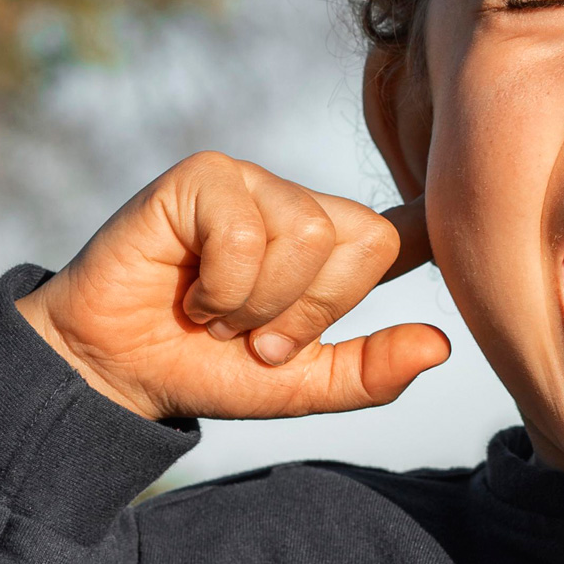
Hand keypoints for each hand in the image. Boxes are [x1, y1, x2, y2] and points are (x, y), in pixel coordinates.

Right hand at [15, 152, 448, 421]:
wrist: (117, 370)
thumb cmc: (206, 369)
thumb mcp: (300, 386)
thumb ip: (372, 370)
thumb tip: (441, 346)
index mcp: (331, 252)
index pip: (399, 233)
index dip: (430, 230)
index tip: (446, 235)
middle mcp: (299, 207)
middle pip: (363, 240)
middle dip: (310, 311)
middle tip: (257, 337)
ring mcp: (253, 185)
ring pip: (309, 235)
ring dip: (259, 303)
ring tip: (219, 316)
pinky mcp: (204, 177)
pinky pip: (247, 232)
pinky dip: (222, 286)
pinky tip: (192, 294)